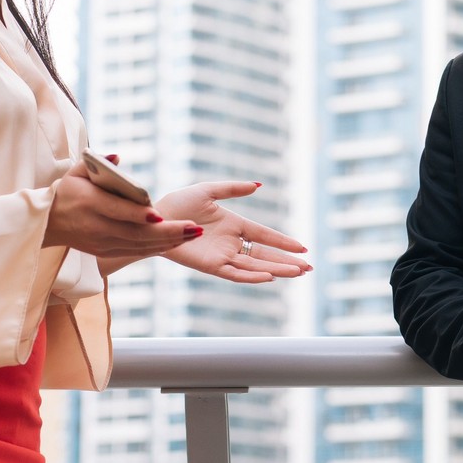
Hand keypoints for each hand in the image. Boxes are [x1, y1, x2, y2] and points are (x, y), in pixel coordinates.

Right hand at [45, 166, 197, 257]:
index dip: (139, 215)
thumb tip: (118, 157)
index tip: (160, 215)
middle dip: (168, 232)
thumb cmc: (66, 191)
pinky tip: (177, 241)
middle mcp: (96, 226)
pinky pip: (136, 252)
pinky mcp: (106, 252)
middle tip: (195, 228)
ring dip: (169, 241)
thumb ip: (96, 162)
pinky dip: (157, 248)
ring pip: (139, 245)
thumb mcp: (75, 172)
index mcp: (89, 203)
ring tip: (193, 234)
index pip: (118, 211)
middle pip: (136, 233)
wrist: (47, 223)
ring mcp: (102, 242)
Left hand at [151, 180, 311, 283]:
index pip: (265, 236)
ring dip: (277, 270)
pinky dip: (252, 277)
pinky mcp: (211, 266)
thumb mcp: (209, 190)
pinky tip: (269, 277)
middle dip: (287, 262)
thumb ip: (233, 189)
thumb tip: (258, 186)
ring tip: (298, 273)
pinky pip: (236, 274)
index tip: (303, 248)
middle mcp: (232, 243)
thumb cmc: (178, 203)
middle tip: (308, 268)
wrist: (155, 218)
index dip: (284, 242)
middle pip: (265, 255)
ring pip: (256, 267)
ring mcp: (222, 256)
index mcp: (234, 224)